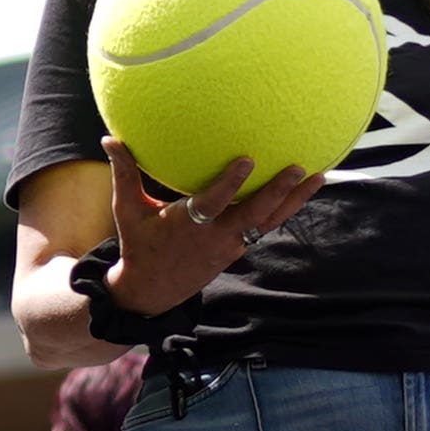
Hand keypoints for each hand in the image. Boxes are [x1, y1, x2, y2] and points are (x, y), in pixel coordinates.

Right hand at [100, 143, 323, 319]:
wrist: (152, 291)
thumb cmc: (138, 244)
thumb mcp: (127, 210)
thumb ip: (124, 173)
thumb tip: (110, 138)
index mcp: (187, 225)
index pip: (214, 203)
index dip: (231, 184)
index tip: (249, 160)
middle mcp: (214, 237)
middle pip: (254, 215)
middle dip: (278, 191)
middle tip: (299, 167)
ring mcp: (230, 245)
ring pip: (268, 222)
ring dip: (294, 200)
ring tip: (319, 176)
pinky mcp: (237, 250)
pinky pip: (266, 227)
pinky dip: (286, 210)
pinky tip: (304, 191)